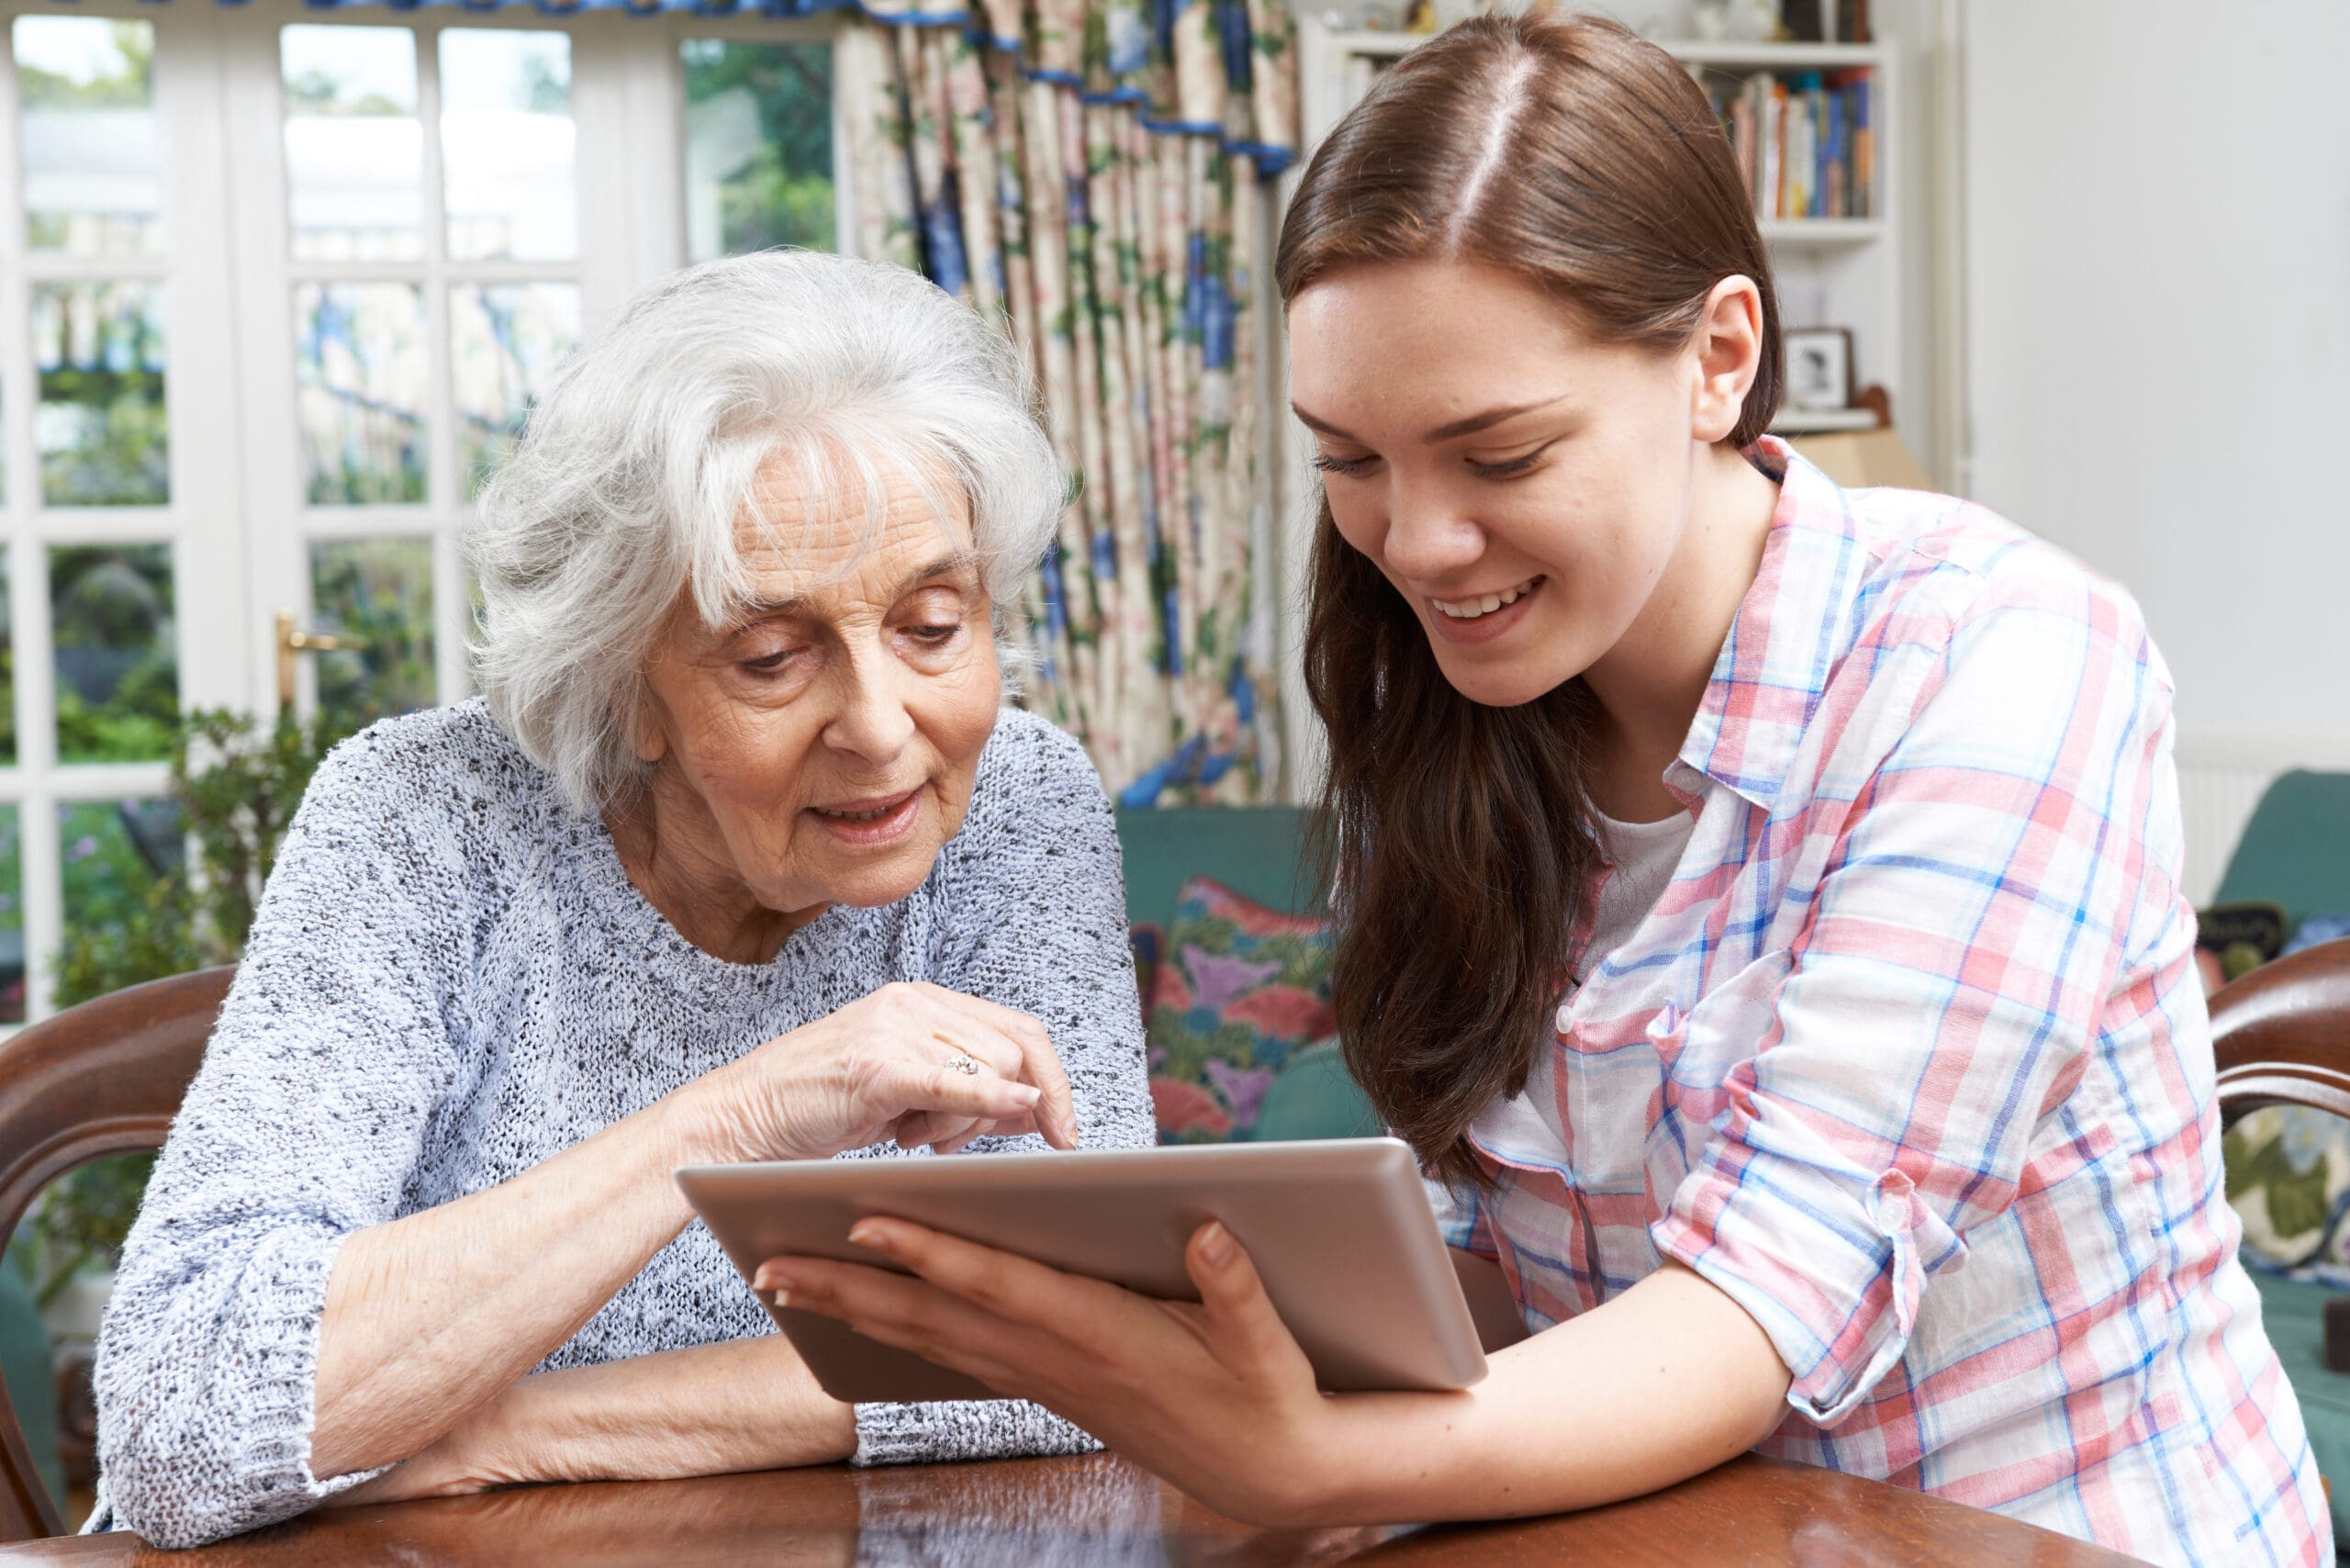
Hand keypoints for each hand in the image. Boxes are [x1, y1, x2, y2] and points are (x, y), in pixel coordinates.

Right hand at [687, 982, 1078, 1162]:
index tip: (1068, 1135)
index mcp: (925, 1001)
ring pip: (989, 1070)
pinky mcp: (875, 1064)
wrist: (743, 1114)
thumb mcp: (908, 1095)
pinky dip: (988, 1095)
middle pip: (1013, 1053)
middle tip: (948, 1143)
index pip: (1020, 1030)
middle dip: (1002, 1111)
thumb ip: (970, 1092)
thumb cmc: (822, 1108)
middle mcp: (915, 1002)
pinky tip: (1013, 1108)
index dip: (1054, 1081)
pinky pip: (952, 1079)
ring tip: (907, 1133)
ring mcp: (894, 1028)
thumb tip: (1038, 1108)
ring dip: (965, 1122)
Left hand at [751, 1218, 1343, 1524]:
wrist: (1269, 1475)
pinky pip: (954, 1355)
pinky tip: (867, 1318)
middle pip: (932, 1318)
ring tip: (788, 1283)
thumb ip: (1234, 1287)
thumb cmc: (1267, 1398)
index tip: (865, 1219)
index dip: (930, 1252)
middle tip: (768, 1265)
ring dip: (856, 1310)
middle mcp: (1055, 1360)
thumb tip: (1209, 1227)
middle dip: (847, 1288)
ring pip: (930, 1340)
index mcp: (1101, 1337)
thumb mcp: (1264, 1344)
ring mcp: (1044, 1379)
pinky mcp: (1048, 1387)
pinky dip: (901, 1332)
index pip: (997, 1285)